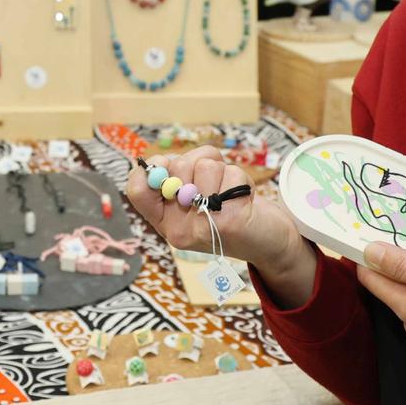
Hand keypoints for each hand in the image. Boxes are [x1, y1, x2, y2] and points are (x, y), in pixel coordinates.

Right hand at [123, 146, 313, 287]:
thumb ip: (179, 178)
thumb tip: (162, 161)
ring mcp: (202, 225)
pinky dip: (242, 178)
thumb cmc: (230, 213)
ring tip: (230, 192)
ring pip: (205, 165)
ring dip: (223, 170)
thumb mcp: (196, 197)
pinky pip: (230, 174)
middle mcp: (178, 228)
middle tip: (213, 184)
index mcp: (165, 221)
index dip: (151, 168)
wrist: (268, 244)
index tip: (168, 163)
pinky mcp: (228, 221)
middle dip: (200, 162)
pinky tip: (244, 198)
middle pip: (177, 167)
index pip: (137, 190)